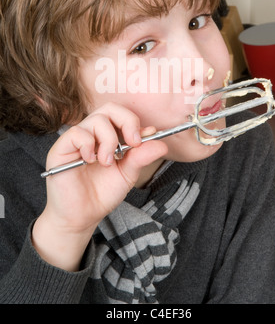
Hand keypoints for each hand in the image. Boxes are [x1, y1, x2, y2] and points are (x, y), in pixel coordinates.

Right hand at [32, 103, 167, 270]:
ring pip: (97, 119)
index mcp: (108, 135)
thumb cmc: (102, 193)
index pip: (122, 114)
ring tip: (107, 162)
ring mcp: (76, 139)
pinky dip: (88, 145)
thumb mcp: (128, 174)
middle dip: (127, 121)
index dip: (135, 123)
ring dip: (109, 140)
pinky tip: (90, 161)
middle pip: (110, 108)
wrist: (82, 216)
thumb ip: (141, 157)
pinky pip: (77, 133)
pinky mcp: (61, 148)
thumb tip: (162, 143)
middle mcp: (92, 133)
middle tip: (133, 143)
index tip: (147, 138)